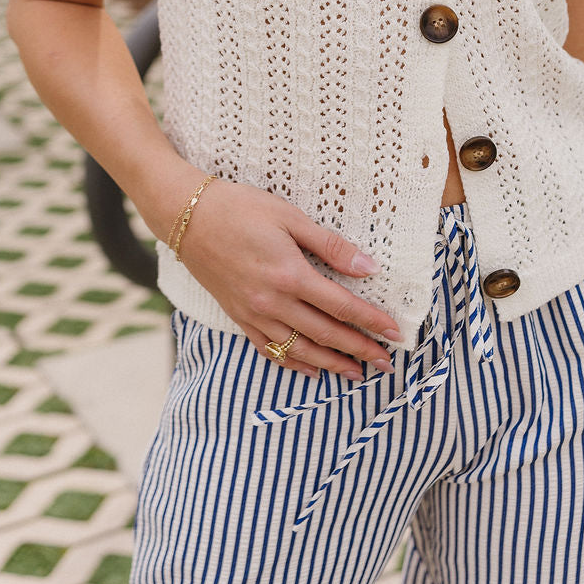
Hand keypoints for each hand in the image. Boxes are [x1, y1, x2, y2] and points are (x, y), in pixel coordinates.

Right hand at [175, 180, 401, 380]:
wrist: (189, 218)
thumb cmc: (241, 208)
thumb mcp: (290, 217)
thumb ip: (331, 246)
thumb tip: (369, 267)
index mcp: (290, 275)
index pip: (342, 306)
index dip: (371, 322)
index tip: (395, 333)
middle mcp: (273, 302)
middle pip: (326, 334)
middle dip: (359, 350)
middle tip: (386, 363)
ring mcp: (254, 314)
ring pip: (300, 349)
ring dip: (331, 364)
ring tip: (356, 374)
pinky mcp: (238, 317)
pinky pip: (270, 350)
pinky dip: (293, 363)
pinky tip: (311, 370)